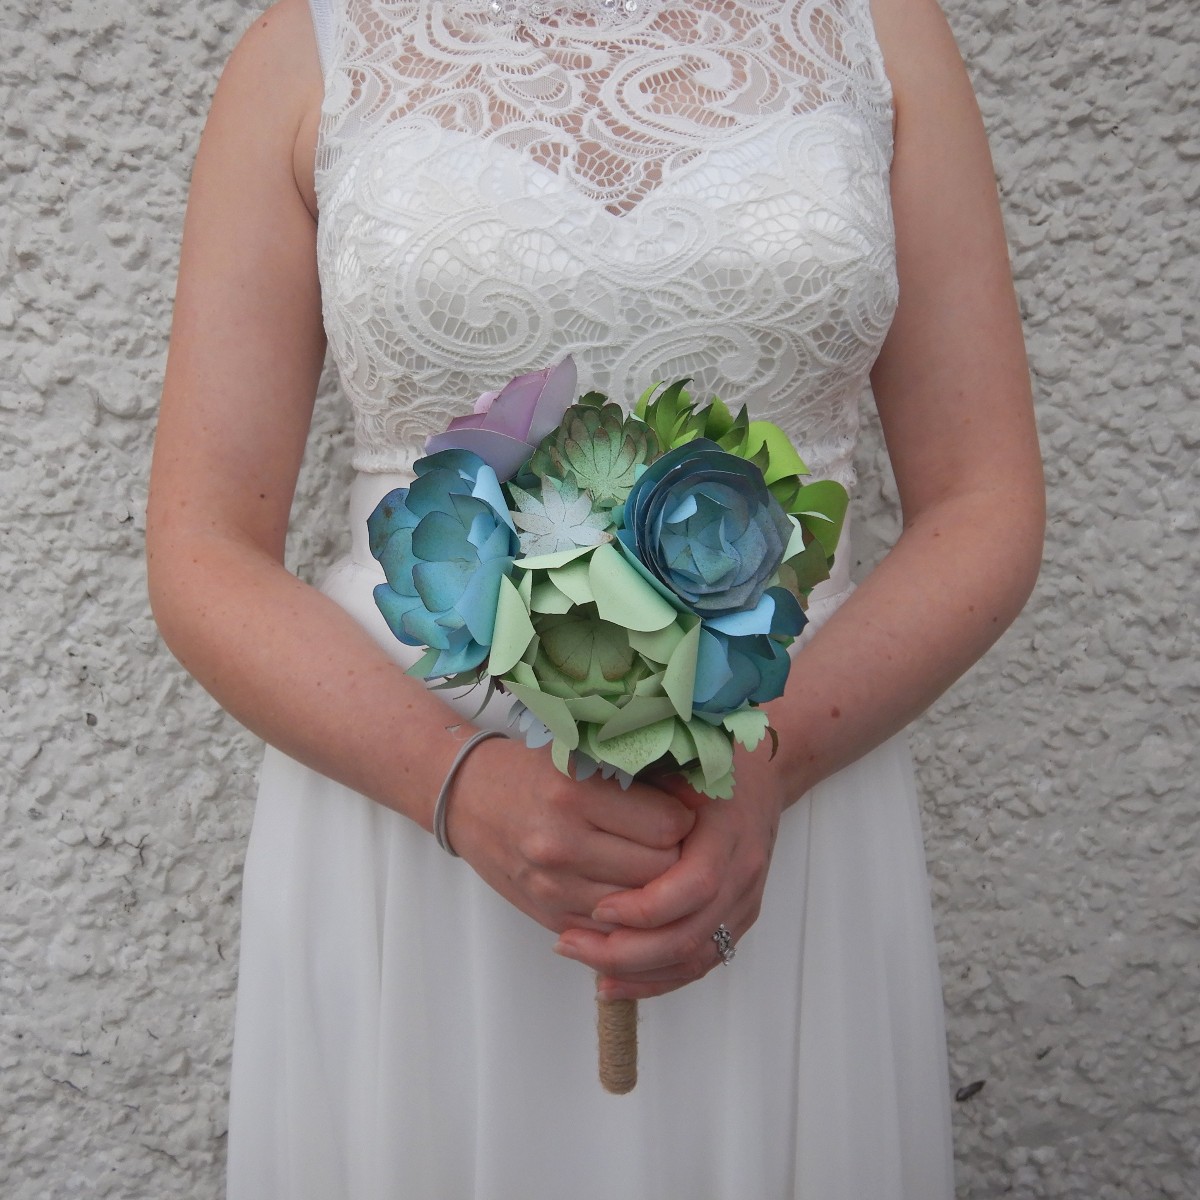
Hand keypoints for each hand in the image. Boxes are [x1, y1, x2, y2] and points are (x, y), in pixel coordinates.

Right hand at [447, 737, 696, 935]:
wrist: (467, 798)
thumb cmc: (531, 771)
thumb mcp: (581, 756)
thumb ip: (635, 775)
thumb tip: (700, 795)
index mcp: (575, 793)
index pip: (669, 825)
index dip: (686, 817)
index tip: (684, 807)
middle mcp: (563, 843)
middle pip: (661, 870)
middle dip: (680, 857)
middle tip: (679, 838)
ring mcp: (554, 887)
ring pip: (642, 907)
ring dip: (657, 889)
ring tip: (657, 861)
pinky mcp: (551, 916)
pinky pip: (615, 931)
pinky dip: (631, 914)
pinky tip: (631, 889)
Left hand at [552, 744, 792, 998]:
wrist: (763, 771)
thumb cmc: (710, 758)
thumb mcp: (680, 759)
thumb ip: (640, 785)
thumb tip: (579, 797)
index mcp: (729, 831)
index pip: (693, 886)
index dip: (644, 906)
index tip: (597, 907)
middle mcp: (744, 872)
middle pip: (689, 935)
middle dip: (628, 950)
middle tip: (570, 944)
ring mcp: (744, 900)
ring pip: (694, 959)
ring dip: (637, 972)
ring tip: (585, 965)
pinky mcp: (738, 919)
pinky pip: (701, 964)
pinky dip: (658, 979)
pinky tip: (614, 981)